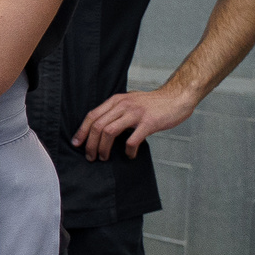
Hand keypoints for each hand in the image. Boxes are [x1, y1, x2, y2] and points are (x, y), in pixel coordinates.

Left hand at [73, 84, 199, 158]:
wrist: (177, 97)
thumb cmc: (153, 103)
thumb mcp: (130, 101)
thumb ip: (116, 110)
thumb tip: (100, 127)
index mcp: (116, 100)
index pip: (92, 116)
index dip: (82, 131)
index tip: (77, 143)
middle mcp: (123, 105)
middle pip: (97, 126)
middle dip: (90, 144)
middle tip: (90, 156)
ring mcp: (136, 114)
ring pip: (109, 132)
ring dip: (103, 148)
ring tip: (104, 157)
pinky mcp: (149, 123)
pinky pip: (132, 140)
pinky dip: (128, 151)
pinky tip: (129, 155)